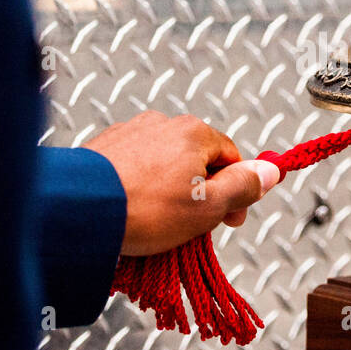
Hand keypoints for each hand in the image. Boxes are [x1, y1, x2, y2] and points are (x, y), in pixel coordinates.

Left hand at [83, 111, 280, 256]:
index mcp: (194, 132)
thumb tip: (272, 171)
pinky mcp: (103, 147)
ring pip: (163, 163)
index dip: (235, 191)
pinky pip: (134, 167)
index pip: (231, 158)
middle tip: (189, 226)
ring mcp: (130, 132)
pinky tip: (130, 209)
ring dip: (167, 189)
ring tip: (154, 220)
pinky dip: (138, 185)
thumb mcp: (208, 206)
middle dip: (199, 191)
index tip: (228, 220)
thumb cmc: (145, 210)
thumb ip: (244, 186)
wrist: (78, 209)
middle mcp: (162, 123)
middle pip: (196, 159)